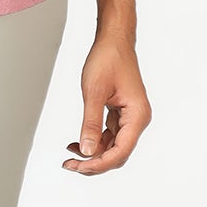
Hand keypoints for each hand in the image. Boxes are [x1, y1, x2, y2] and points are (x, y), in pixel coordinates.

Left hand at [64, 29, 150, 174]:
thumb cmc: (108, 59)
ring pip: (112, 147)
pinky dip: (93, 141)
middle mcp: (137, 119)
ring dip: (92, 153)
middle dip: (94, 162)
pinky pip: (108, 136)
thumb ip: (90, 123)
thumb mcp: (94, 92)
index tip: (78, 166)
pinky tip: (77, 143)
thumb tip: (86, 150)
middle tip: (69, 164)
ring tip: (69, 155)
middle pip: (117, 153)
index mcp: (137, 115)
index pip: (120, 151)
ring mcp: (130, 117)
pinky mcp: (121, 114)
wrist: (113, 40)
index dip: (99, 164)